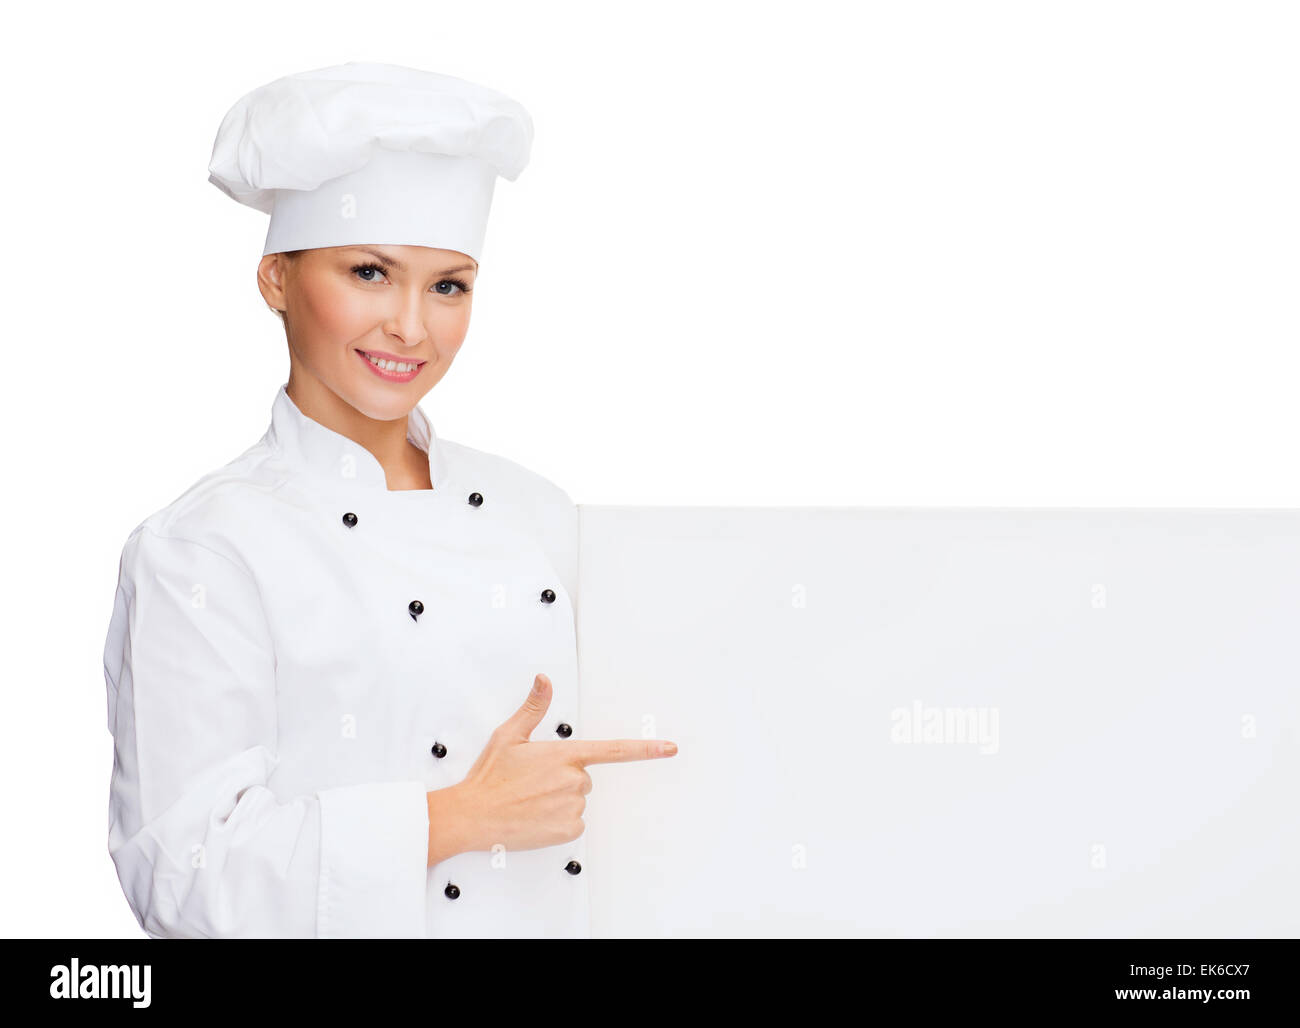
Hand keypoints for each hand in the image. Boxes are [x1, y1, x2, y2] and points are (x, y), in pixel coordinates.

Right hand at [426, 673, 676, 864]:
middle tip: (532, 782)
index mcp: (564, 754)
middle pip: (583, 776)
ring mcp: (573, 806)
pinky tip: (535, 816)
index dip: (646, 749)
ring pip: (577, 799)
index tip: (670, 748)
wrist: (474, 815)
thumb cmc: (491, 776)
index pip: (614, 750)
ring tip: (529, 799)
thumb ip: (534, 707)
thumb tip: (544, 679)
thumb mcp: (510, 735)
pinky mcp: (568, 830)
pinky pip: (573, 822)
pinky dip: (557, 820)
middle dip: (562, 777)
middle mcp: (574, 780)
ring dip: (558, 799)